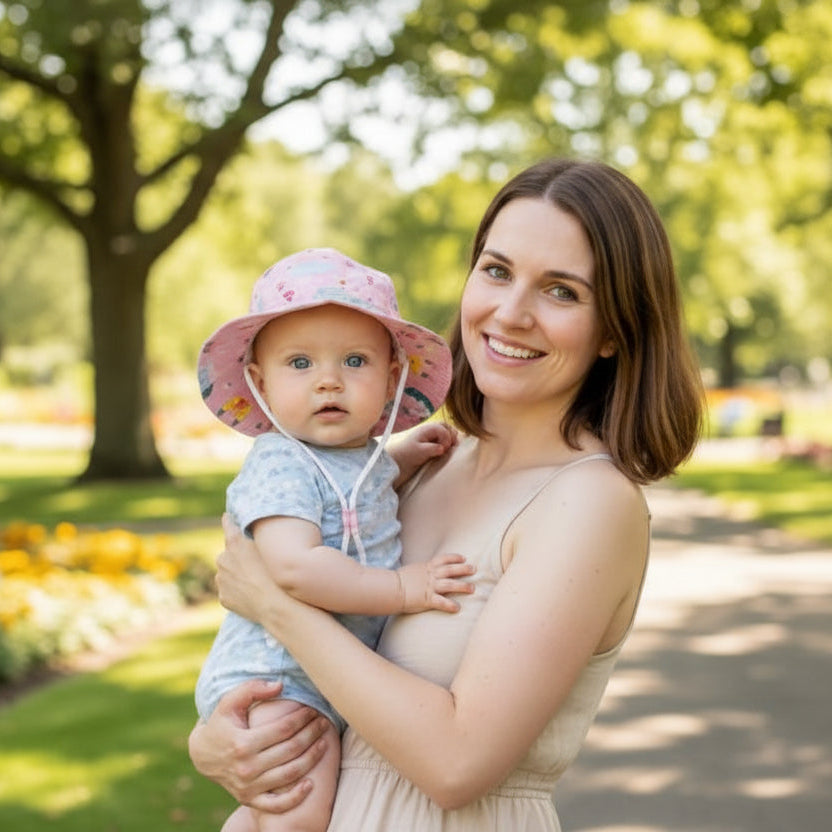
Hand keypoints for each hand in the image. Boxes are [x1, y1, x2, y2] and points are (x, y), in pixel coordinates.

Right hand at [188, 680, 329, 812]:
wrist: (203, 754)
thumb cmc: (222, 722)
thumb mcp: (230, 701)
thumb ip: (253, 688)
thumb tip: (280, 685)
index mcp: (242, 744)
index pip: (283, 729)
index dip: (302, 718)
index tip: (314, 710)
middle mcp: (246, 768)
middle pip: (290, 750)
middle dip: (312, 734)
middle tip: (324, 723)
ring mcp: (248, 787)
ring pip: (289, 774)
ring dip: (312, 758)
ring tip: (324, 743)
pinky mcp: (249, 800)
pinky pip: (276, 805)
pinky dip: (295, 797)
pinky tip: (311, 784)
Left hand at [216, 513, 284, 623]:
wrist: (273, 604)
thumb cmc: (276, 574)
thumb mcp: (269, 549)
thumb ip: (255, 540)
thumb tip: (248, 538)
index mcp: (235, 543)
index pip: (229, 525)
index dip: (228, 520)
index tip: (227, 517)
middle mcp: (223, 559)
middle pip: (228, 554)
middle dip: (237, 557)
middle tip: (255, 565)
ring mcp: (221, 579)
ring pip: (227, 573)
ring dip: (236, 575)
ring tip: (255, 582)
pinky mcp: (223, 596)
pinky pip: (229, 590)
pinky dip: (237, 590)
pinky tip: (251, 594)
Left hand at [390, 421, 458, 486]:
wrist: (400, 457)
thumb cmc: (408, 454)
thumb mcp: (420, 452)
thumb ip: (432, 449)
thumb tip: (443, 449)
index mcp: (428, 428)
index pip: (444, 431)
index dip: (446, 441)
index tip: (442, 450)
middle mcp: (432, 428)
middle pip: (449, 428)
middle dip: (451, 438)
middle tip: (449, 448)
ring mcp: (434, 433)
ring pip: (449, 431)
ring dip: (451, 439)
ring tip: (448, 449)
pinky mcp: (435, 439)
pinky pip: (447, 437)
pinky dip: (449, 442)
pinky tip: (446, 449)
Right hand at [397, 553, 475, 613]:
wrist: (391, 589)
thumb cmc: (399, 580)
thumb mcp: (413, 570)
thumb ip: (422, 570)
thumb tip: (426, 570)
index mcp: (426, 567)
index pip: (444, 559)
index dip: (455, 558)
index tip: (464, 558)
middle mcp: (431, 576)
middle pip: (451, 570)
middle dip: (464, 569)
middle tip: (474, 569)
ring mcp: (430, 587)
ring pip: (450, 585)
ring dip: (462, 586)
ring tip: (473, 589)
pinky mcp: (427, 599)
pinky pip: (441, 602)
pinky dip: (450, 605)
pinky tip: (458, 608)